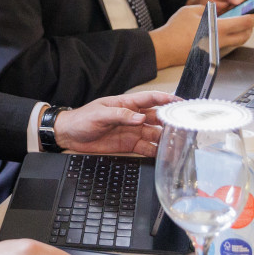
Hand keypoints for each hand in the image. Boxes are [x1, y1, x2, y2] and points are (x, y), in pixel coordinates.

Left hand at [52, 91, 177, 155]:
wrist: (70, 135)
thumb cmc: (82, 119)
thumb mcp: (99, 114)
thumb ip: (120, 115)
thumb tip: (140, 117)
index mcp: (126, 103)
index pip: (150, 99)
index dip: (166, 99)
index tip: (180, 102)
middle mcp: (133, 117)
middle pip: (157, 118)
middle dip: (170, 121)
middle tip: (183, 127)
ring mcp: (132, 131)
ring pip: (154, 134)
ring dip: (165, 139)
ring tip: (177, 145)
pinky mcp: (129, 145)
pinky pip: (146, 148)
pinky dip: (156, 152)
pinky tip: (164, 156)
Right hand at [149, 4, 253, 67]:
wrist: (165, 48)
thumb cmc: (176, 28)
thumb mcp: (192, 10)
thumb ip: (209, 9)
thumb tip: (219, 8)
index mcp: (218, 27)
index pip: (244, 22)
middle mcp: (220, 41)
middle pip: (245, 35)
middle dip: (252, 27)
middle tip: (253, 20)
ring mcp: (215, 50)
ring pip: (237, 42)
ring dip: (242, 34)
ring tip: (240, 25)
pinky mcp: (210, 54)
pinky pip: (226, 46)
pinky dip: (230, 39)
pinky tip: (224, 33)